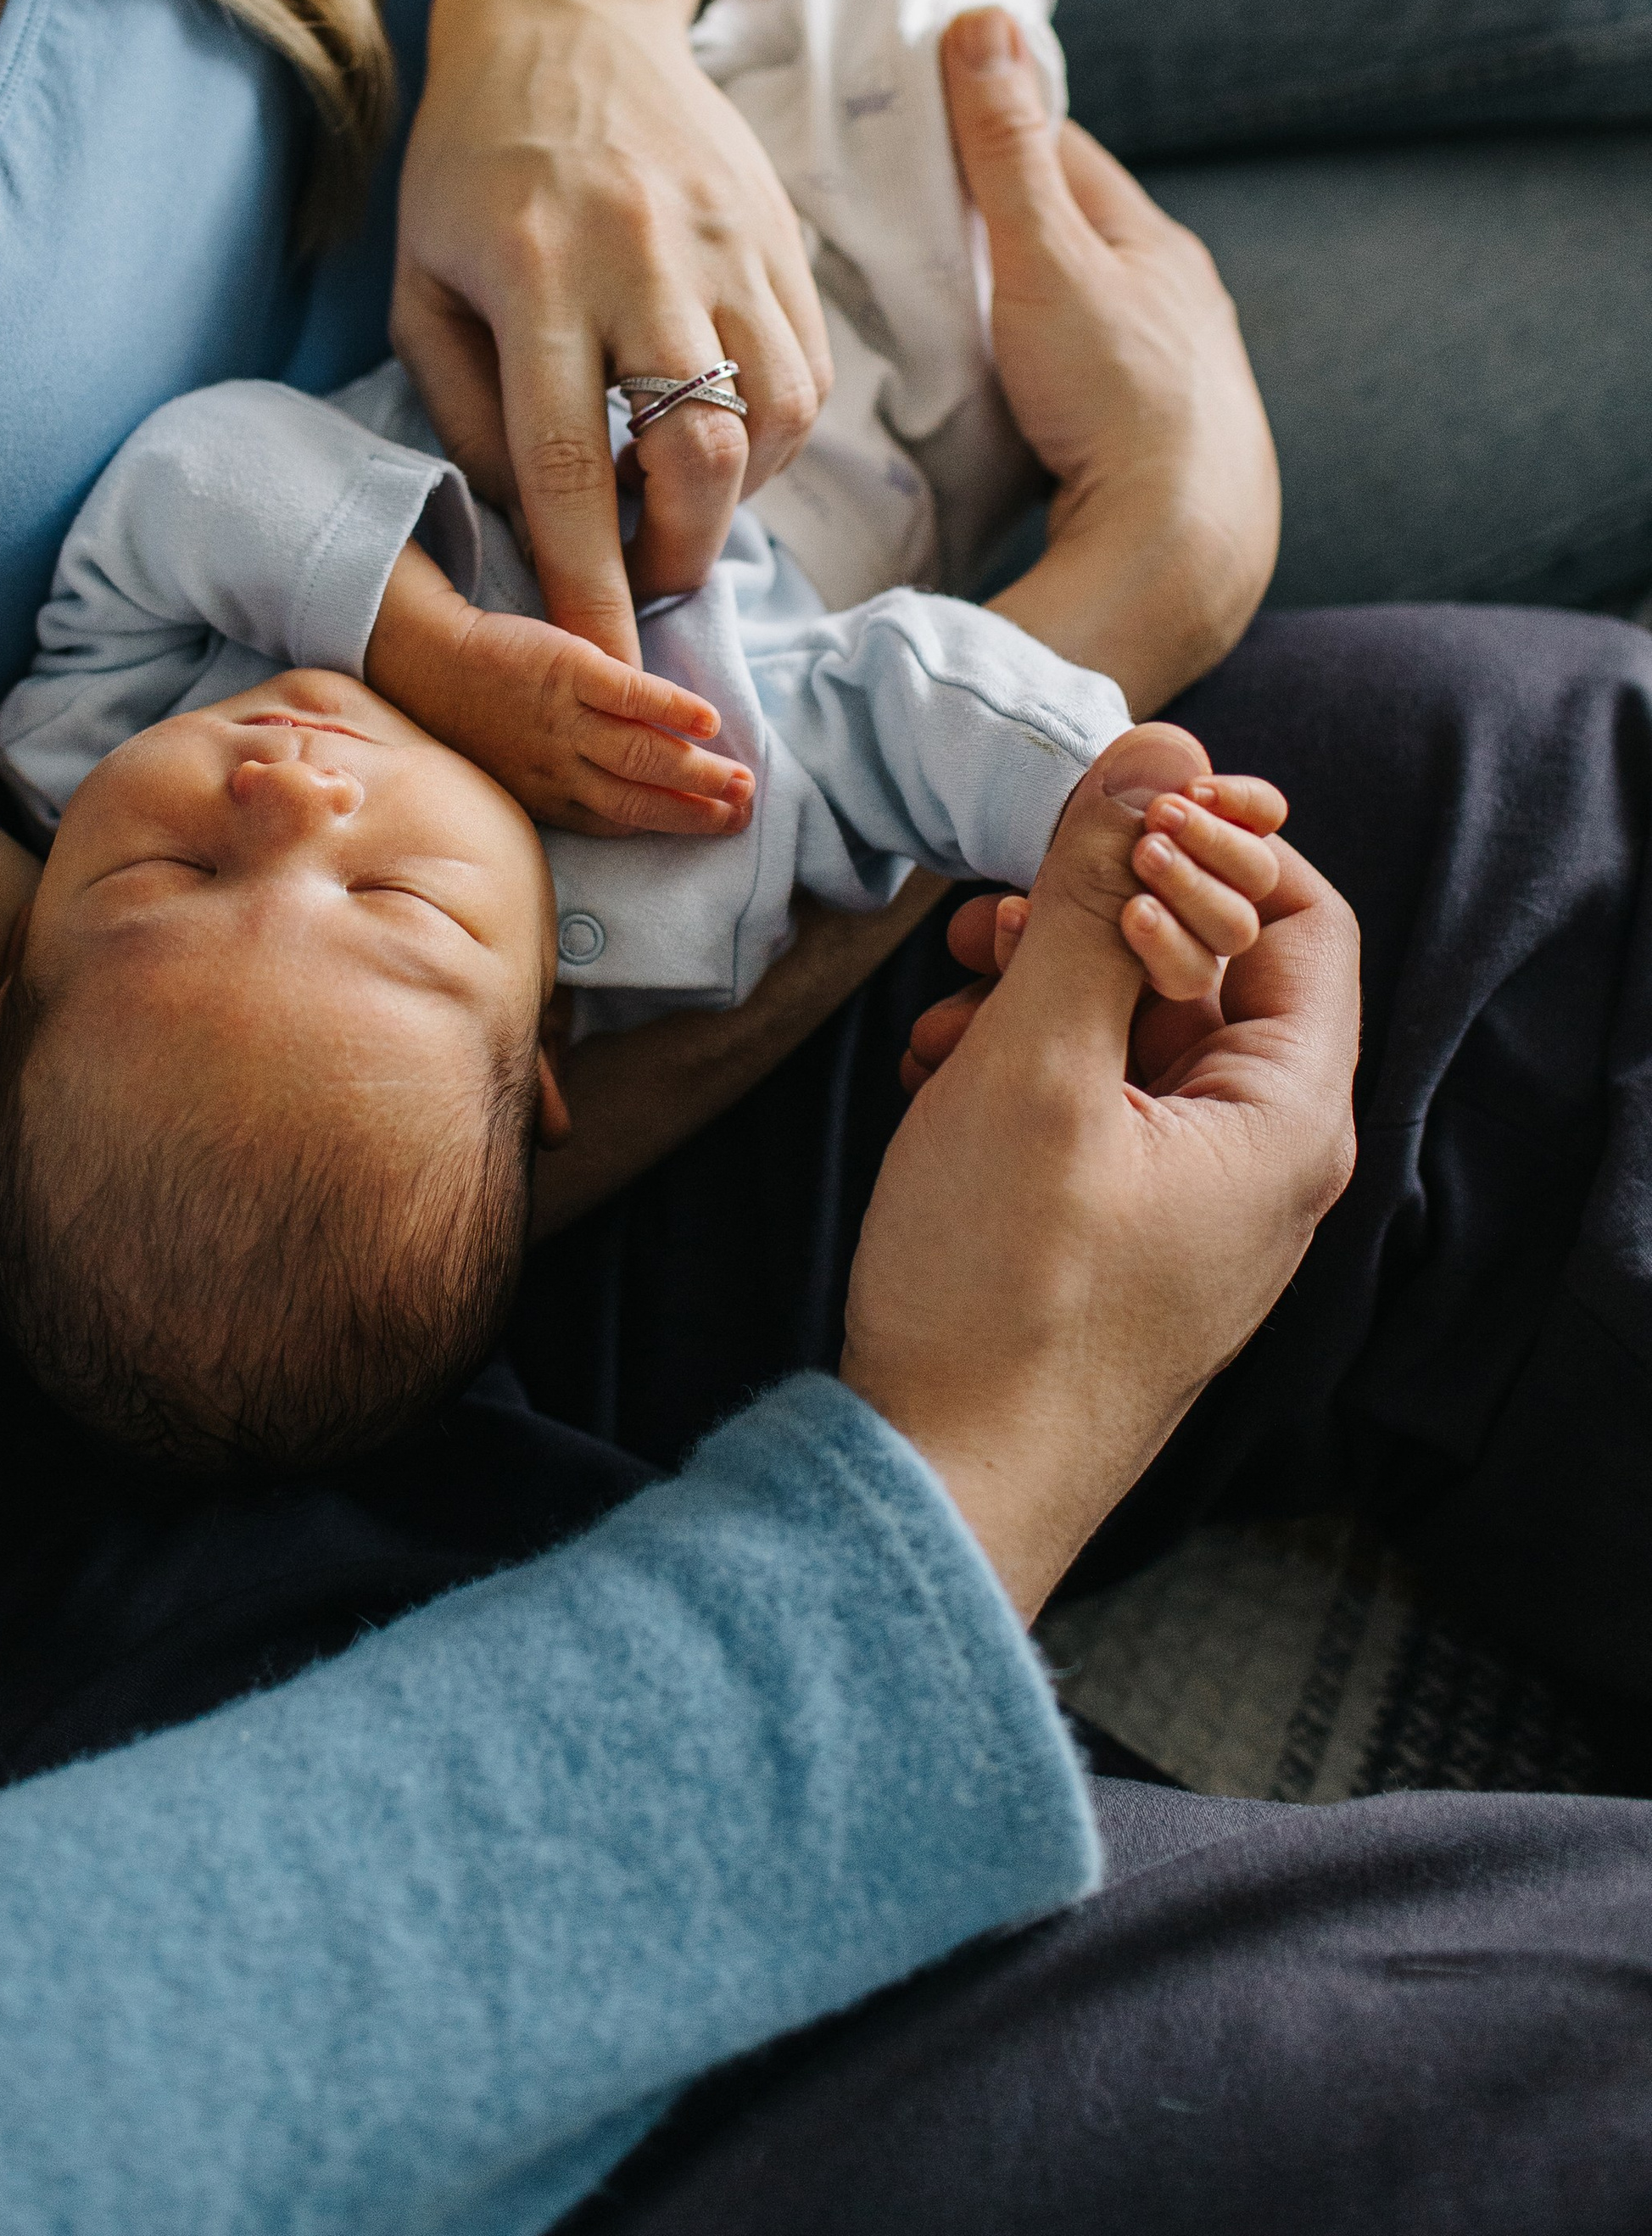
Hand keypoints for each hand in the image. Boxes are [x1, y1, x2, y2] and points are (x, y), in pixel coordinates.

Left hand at [365, 542, 754, 840]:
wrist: (427, 659)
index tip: (718, 823)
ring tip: (742, 779)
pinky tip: (707, 719)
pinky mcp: (567, 669)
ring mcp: (565, 719)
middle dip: (698, 809)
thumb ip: (562, 786)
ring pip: (640, 755)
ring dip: (696, 771)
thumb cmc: (470, 716)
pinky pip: (627, 694)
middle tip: (746, 811)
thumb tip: (622, 792)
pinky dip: (669, 708)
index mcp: (549, 795)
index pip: (621, 818)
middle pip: (640, 796)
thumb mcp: (511, 772)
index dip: (673, 823)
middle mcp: (560, 767)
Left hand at [394, 0, 831, 662]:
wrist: (568, 12)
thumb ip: (466, 407)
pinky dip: (772, 437)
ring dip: (731, 498)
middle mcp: (641, 256)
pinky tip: (720, 435)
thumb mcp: (422, 280)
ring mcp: (727, 241)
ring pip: (772, 421)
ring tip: (678, 502)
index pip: (562, 463)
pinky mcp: (783, 234)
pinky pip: (806, 373)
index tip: (597, 664)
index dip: (585, 582)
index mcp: (531, 271)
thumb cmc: (472, 161)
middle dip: (677, 552)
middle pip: (696, 452)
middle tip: (643, 580)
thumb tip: (530, 518)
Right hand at [841, 723, 1358, 1622]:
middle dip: (1100, 915)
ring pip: (1138, 1031)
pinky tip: (937, 1071)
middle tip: (994, 915)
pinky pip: (1098, 1103)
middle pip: (1213, 967)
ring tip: (946, 999)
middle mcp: (1262, 1160)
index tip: (1096, 829)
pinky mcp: (1124, 1234)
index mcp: (1284, 1117)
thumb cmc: (997, 1295)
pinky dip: (1025, 1063)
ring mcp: (1193, 1204)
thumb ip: (1094, 901)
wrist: (937, 1487)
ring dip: (1045, 986)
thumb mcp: (1035, 1065)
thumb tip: (1158, 751)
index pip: (1302, 915)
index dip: (1207, 847)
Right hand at [943, 8, 1280, 713]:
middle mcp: (1182, 305)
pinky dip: (1046, 372)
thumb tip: (981, 20)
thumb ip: (1005, 150)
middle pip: (1079, 238)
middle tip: (924, 223)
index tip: (930, 128)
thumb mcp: (1044, 259)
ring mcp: (1177, 378)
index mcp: (1159, 246)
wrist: (1180, 550)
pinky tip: (1012, 399)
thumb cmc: (1115, 398)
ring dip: (1030, 305)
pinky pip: (1089, 383)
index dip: (998, 130)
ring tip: (956, 311)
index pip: (1069, 154)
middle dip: (1010, 221)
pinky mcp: (1159, 447)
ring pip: (1088, 315)